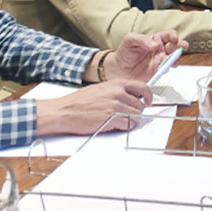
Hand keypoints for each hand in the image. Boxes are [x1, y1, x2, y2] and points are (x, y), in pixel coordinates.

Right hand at [35, 79, 151, 135]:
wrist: (64, 111)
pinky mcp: (112, 118)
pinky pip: (129, 124)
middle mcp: (118, 92)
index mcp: (116, 83)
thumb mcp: (100, 89)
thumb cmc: (78, 102)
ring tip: (120, 120)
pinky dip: (126, 126)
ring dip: (132, 120)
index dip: (148, 96)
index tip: (148, 102)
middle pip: (141, 104)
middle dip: (138, 111)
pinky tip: (116, 125)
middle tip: (130, 115)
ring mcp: (116, 105)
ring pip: (137, 115)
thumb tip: (130, 96)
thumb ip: (116, 90)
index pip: (143, 87)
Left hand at [102, 32, 186, 82]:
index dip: (173, 35)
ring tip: (173, 60)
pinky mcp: (157, 71)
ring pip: (173, 58)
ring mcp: (159, 60)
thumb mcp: (130, 40)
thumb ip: (142, 39)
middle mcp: (159, 49)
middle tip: (183, 47)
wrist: (118, 69)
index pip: (168, 35)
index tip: (174, 38)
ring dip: (176, 58)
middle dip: (181, 45)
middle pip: (175, 46)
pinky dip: (167, 68)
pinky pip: (166, 69)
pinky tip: (164, 67)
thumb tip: (154, 44)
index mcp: (155, 40)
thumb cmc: (124, 53)